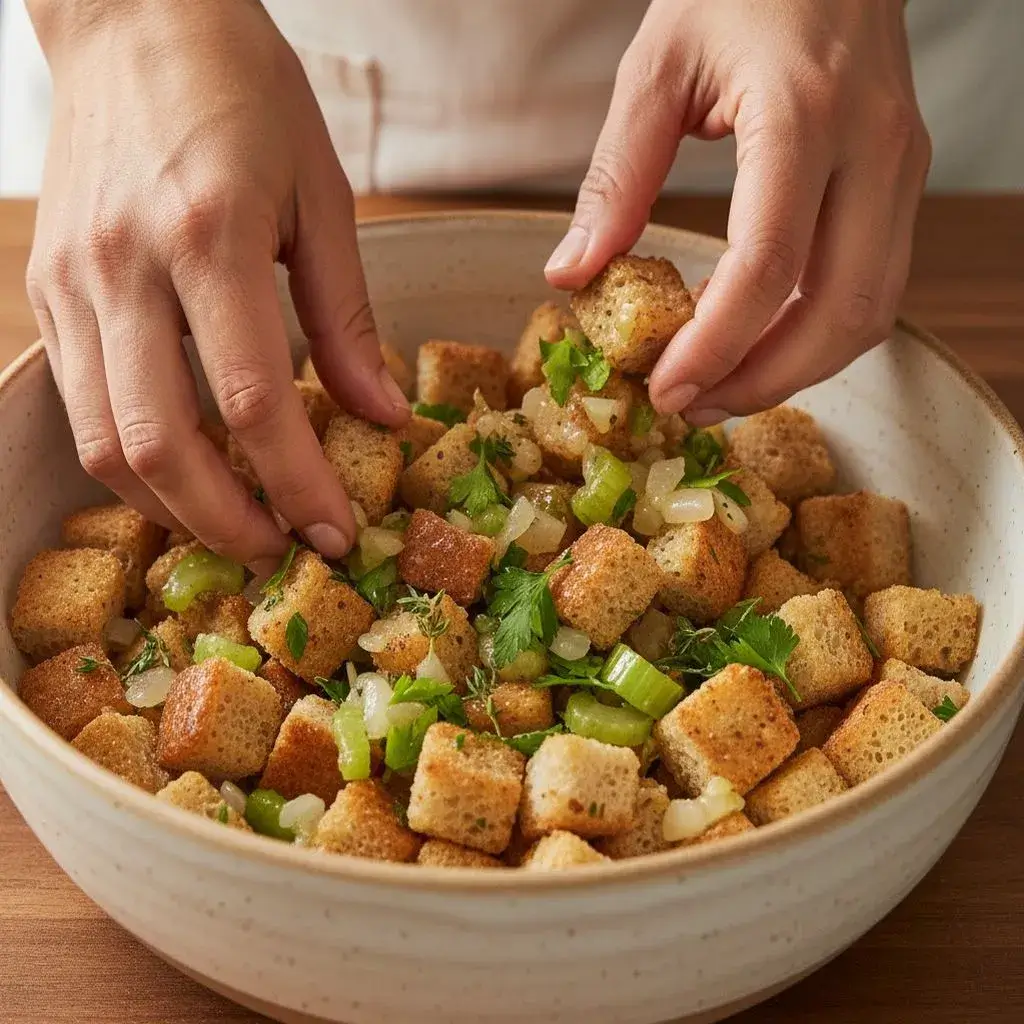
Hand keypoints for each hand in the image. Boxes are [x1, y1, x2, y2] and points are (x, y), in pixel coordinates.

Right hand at [26, 0, 408, 565]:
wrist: (132, 15)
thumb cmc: (243, 93)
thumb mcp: (323, 195)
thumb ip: (346, 316)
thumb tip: (380, 413)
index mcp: (209, 236)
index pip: (255, 402)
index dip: (298, 485)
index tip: (335, 531)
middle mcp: (125, 267)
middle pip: (160, 446)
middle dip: (227, 521)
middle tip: (283, 549)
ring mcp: (72, 282)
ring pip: (104, 443)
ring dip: (174, 507)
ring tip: (237, 526)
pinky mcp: (48, 288)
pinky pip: (83, 405)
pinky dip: (133, 461)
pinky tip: (185, 474)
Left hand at [545, 0, 929, 421]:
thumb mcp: (656, 69)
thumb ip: (616, 177)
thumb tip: (573, 274)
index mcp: (800, 114)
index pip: (768, 264)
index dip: (716, 345)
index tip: (666, 388)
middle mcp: (870, 148)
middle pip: (840, 310)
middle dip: (764, 380)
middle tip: (693, 407)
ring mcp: (901, 167)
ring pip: (871, 311)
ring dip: (798, 369)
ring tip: (722, 389)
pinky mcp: (903, 181)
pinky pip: (875, 285)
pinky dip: (819, 333)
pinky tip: (762, 343)